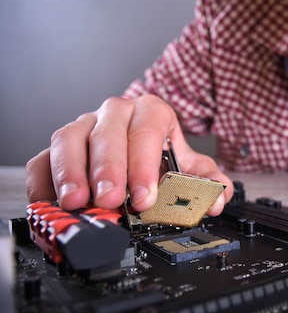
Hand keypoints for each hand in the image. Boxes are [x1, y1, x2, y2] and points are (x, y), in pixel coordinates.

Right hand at [25, 95, 231, 214]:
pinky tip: (51, 201)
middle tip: (110, 200)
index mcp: (151, 111)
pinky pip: (44, 157)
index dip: (144, 165)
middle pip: (107, 134)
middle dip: (108, 170)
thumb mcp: (190, 164)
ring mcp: (84, 125)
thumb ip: (207, 181)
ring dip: (71, 173)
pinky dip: (45, 180)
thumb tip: (218, 199)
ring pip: (70, 140)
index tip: (145, 197)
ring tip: (77, 201)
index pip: (146, 132)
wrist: (142, 142)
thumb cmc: (163, 152)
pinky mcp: (61, 145)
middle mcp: (115, 113)